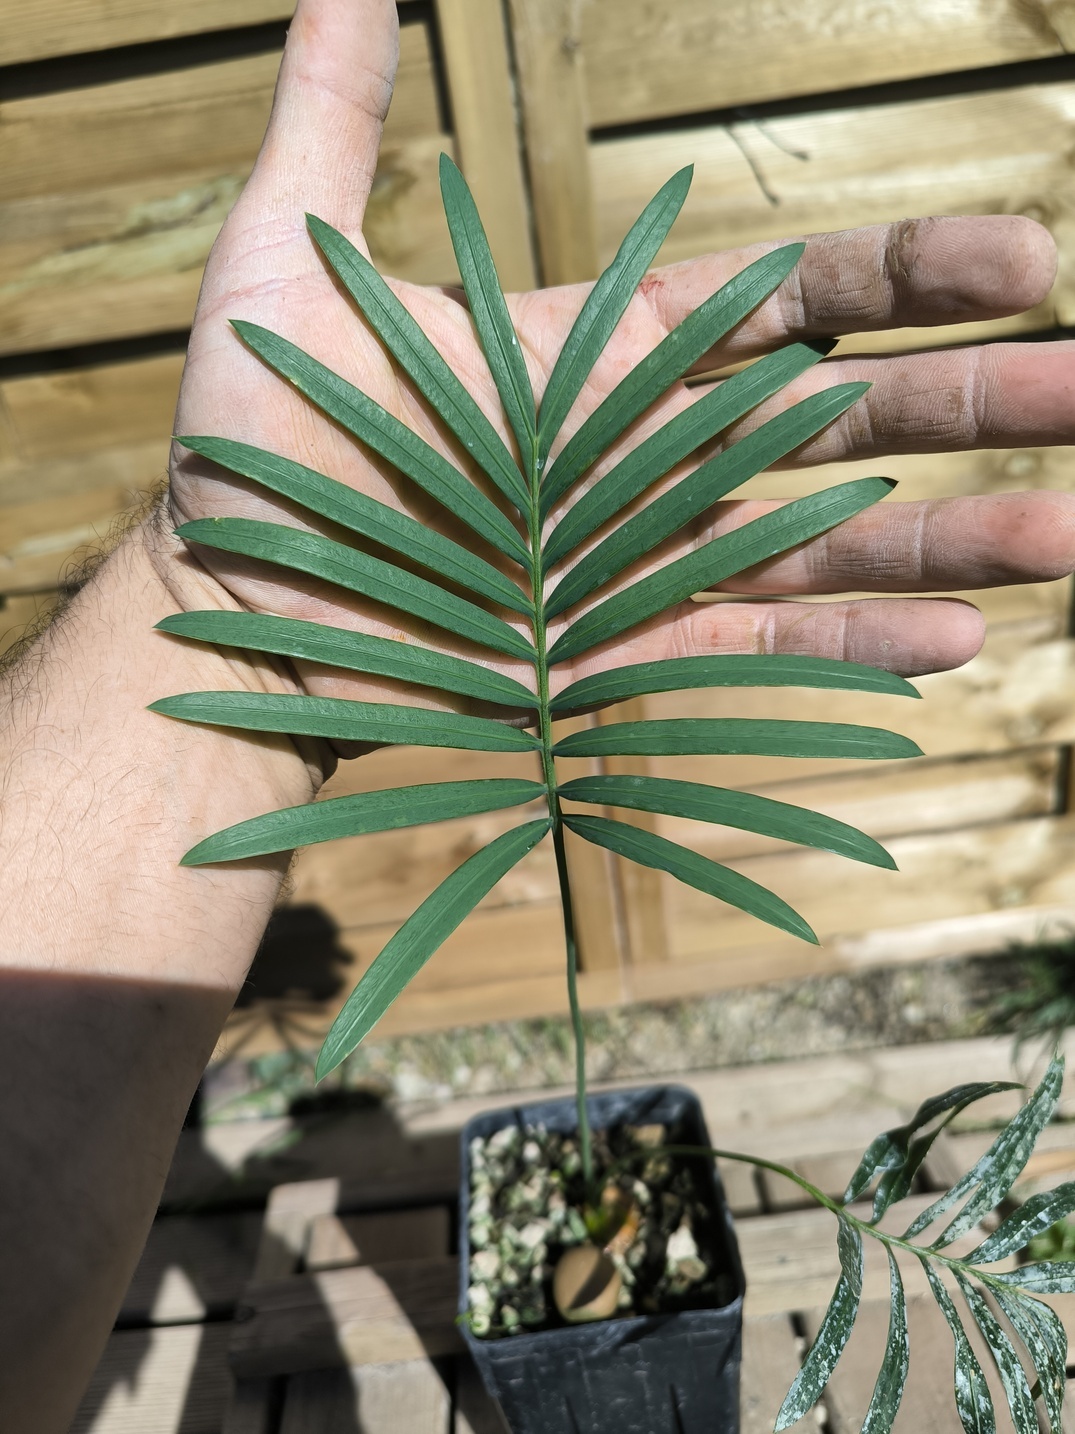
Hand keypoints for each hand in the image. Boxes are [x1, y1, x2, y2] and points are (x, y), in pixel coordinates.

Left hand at [164, 0, 1073, 721]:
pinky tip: (957, 639)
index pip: (790, 301)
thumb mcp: (283, 255)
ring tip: (1065, 533)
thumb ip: (336, 119)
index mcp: (607, 353)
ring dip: (950, 534)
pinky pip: (762, 649)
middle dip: (974, 400)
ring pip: (831, 541)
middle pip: (846, 417)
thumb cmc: (253, 438)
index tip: (1026, 259)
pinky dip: (854, 648)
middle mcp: (651, 455)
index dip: (907, 279)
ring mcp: (651, 560)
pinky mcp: (630, 655)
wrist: (225, 602)